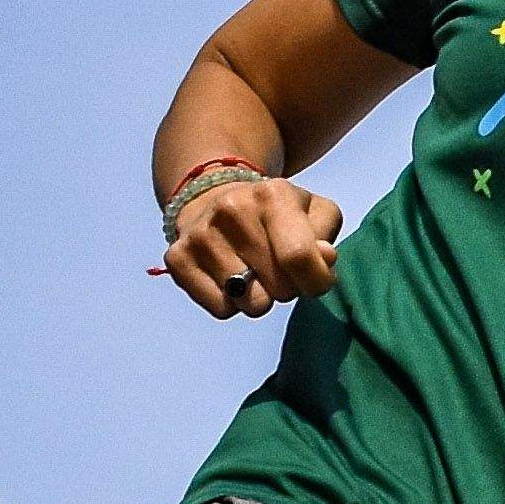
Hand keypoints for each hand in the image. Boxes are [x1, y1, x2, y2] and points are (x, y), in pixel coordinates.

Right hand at [158, 173, 345, 317]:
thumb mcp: (314, 212)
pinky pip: (221, 309)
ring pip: (250, 304)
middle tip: (277, 267)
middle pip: (280, 288)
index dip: (316, 281)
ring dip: (259, 296)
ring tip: (253, 270)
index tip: (314, 279)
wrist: (216, 198)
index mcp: (272, 194)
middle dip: (288, 288)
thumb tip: (325, 258)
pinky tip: (229, 277)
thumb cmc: (276, 215)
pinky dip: (232, 303)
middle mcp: (232, 209)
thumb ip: (326, 234)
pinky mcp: (177, 258)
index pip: (299, 257)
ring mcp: (201, 234)